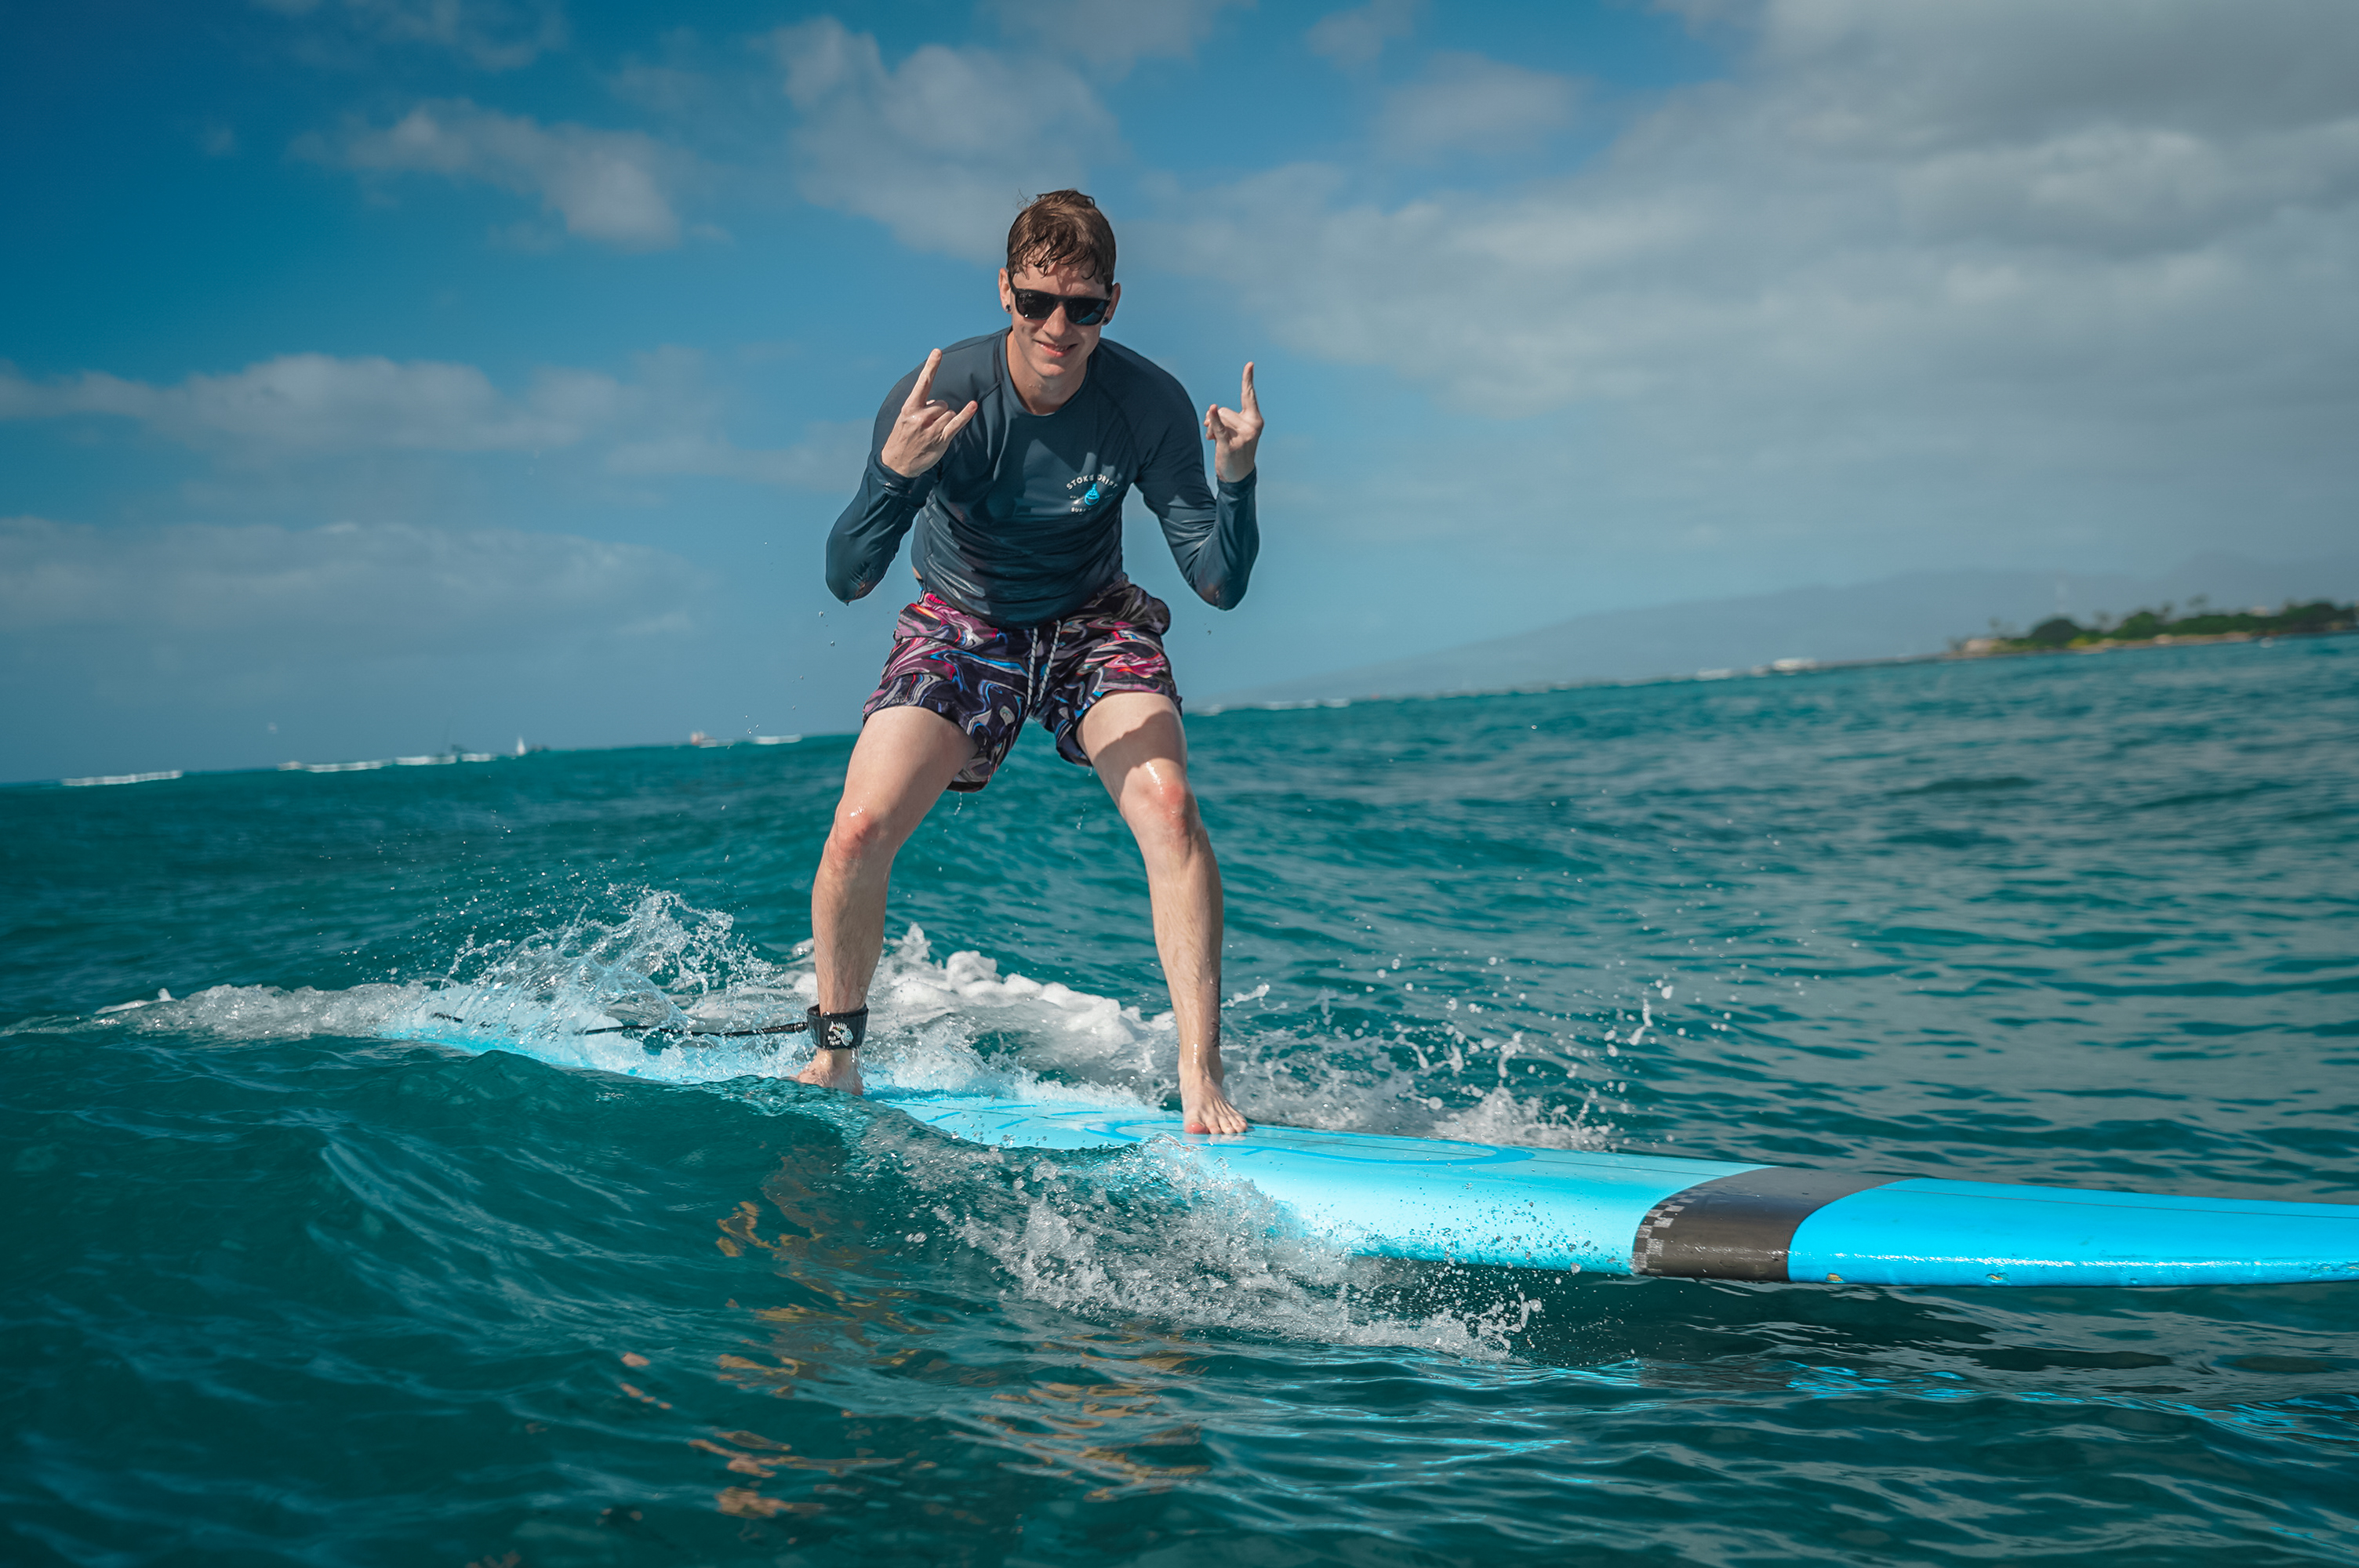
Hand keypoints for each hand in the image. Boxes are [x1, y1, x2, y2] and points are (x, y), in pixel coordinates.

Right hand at [879, 349, 978, 478]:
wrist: (897, 464)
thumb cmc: (902, 438)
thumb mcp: (905, 418)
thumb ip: (920, 407)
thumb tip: (940, 403)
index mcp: (910, 408)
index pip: (923, 383)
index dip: (931, 367)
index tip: (938, 352)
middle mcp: (920, 417)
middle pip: (942, 403)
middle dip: (939, 412)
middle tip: (927, 425)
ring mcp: (931, 429)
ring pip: (949, 413)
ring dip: (945, 421)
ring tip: (932, 433)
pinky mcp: (941, 440)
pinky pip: (957, 424)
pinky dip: (966, 415)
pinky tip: (973, 406)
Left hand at [1203, 361, 1261, 482]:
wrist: (1239, 475)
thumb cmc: (1237, 448)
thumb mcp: (1236, 429)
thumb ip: (1226, 417)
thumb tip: (1212, 412)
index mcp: (1255, 419)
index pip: (1249, 395)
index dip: (1248, 379)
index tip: (1249, 364)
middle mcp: (1252, 426)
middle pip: (1225, 410)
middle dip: (1216, 419)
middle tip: (1215, 433)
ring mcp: (1243, 436)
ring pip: (1220, 418)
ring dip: (1212, 427)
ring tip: (1214, 440)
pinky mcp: (1231, 445)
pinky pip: (1219, 428)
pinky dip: (1214, 420)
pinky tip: (1212, 409)